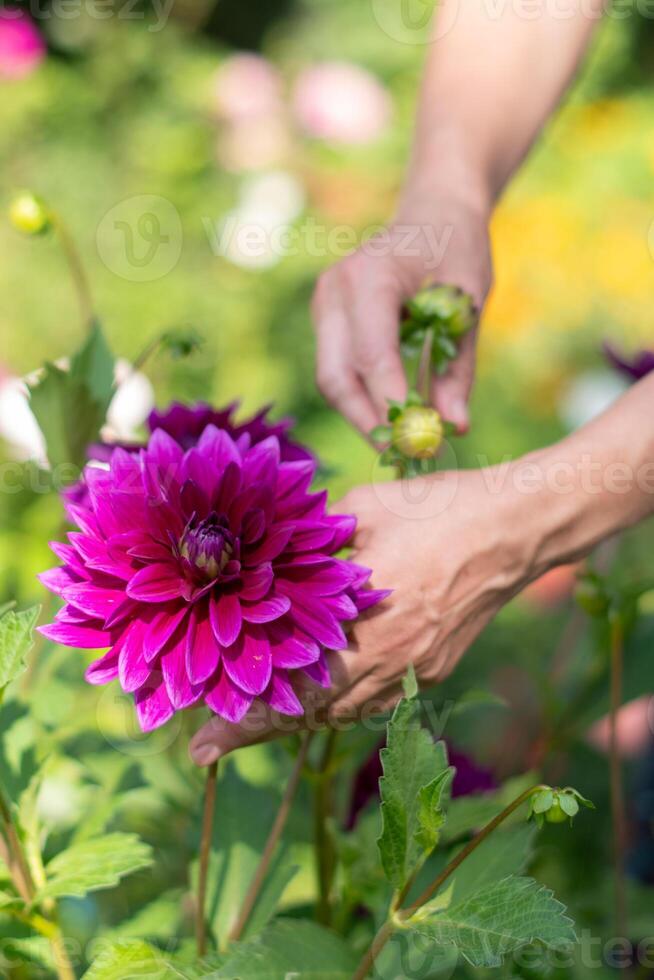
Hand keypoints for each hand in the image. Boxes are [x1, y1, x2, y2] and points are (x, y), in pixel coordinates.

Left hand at [189, 468, 530, 765]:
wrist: (514, 528)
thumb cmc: (437, 509)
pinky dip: (340, 702)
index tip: (198, 748)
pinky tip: (318, 690)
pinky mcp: (434, 668)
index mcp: (367, 628)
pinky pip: (375, 699)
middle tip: (209, 743)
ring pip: (343, 713)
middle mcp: (391, 663)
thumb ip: (312, 538)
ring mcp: (415, 670)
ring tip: (253, 715)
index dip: (242, 723)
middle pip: (312, 715)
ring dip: (299, 716)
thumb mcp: (361, 510)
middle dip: (258, 729)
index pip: (290, 693)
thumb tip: (269, 547)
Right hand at [311, 191, 491, 437]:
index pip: (372, 354)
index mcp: (372, 275)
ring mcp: (325, 303)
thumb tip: (453, 428)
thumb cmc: (459, 248)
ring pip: (332, 378)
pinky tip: (391, 416)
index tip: (418, 441)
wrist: (435, 209)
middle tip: (404, 454)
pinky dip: (361, 397)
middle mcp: (336, 288)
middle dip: (368, 421)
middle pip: (336, 375)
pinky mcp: (327, 317)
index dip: (389, 403)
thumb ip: (457, 369)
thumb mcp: (469, 305)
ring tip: (401, 440)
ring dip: (362, 415)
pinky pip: (337, 369)